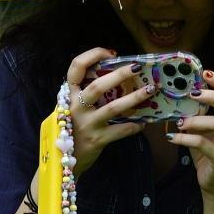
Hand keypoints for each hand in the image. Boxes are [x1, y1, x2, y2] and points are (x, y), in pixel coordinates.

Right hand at [65, 47, 153, 161]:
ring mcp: (86, 124)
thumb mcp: (73, 107)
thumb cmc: (73, 128)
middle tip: (138, 68)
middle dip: (119, 74)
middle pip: (98, 86)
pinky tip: (144, 122)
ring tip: (150, 90)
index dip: (92, 55)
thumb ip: (87, 93)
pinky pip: (120, 130)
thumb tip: (117, 75)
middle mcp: (75, 107)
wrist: (63, 160)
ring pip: (113, 107)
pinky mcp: (97, 139)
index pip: (76, 67)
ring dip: (134, 98)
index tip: (111, 53)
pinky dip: (134, 125)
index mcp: (69, 94)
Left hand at [168, 68, 213, 196]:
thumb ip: (195, 114)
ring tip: (179, 121)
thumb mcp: (202, 130)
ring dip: (195, 120)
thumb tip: (174, 95)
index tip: (205, 72)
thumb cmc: (208, 152)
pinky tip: (172, 137)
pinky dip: (185, 139)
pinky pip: (203, 144)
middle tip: (194, 93)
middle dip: (213, 96)